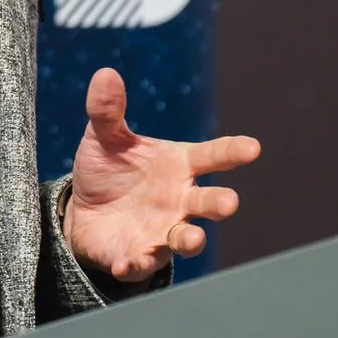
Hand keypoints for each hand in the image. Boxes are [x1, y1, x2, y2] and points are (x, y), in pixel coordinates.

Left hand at [62, 68, 261, 282]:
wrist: (85, 211)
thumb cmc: (109, 169)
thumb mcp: (104, 137)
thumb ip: (108, 112)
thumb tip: (105, 75)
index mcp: (180, 164)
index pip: (213, 155)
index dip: (233, 151)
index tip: (252, 148)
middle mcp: (181, 199)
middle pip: (209, 202)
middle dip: (220, 203)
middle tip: (229, 203)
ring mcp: (164, 229)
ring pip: (186, 237)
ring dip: (191, 238)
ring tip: (193, 237)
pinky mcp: (140, 254)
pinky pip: (142, 261)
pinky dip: (135, 263)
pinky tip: (126, 261)